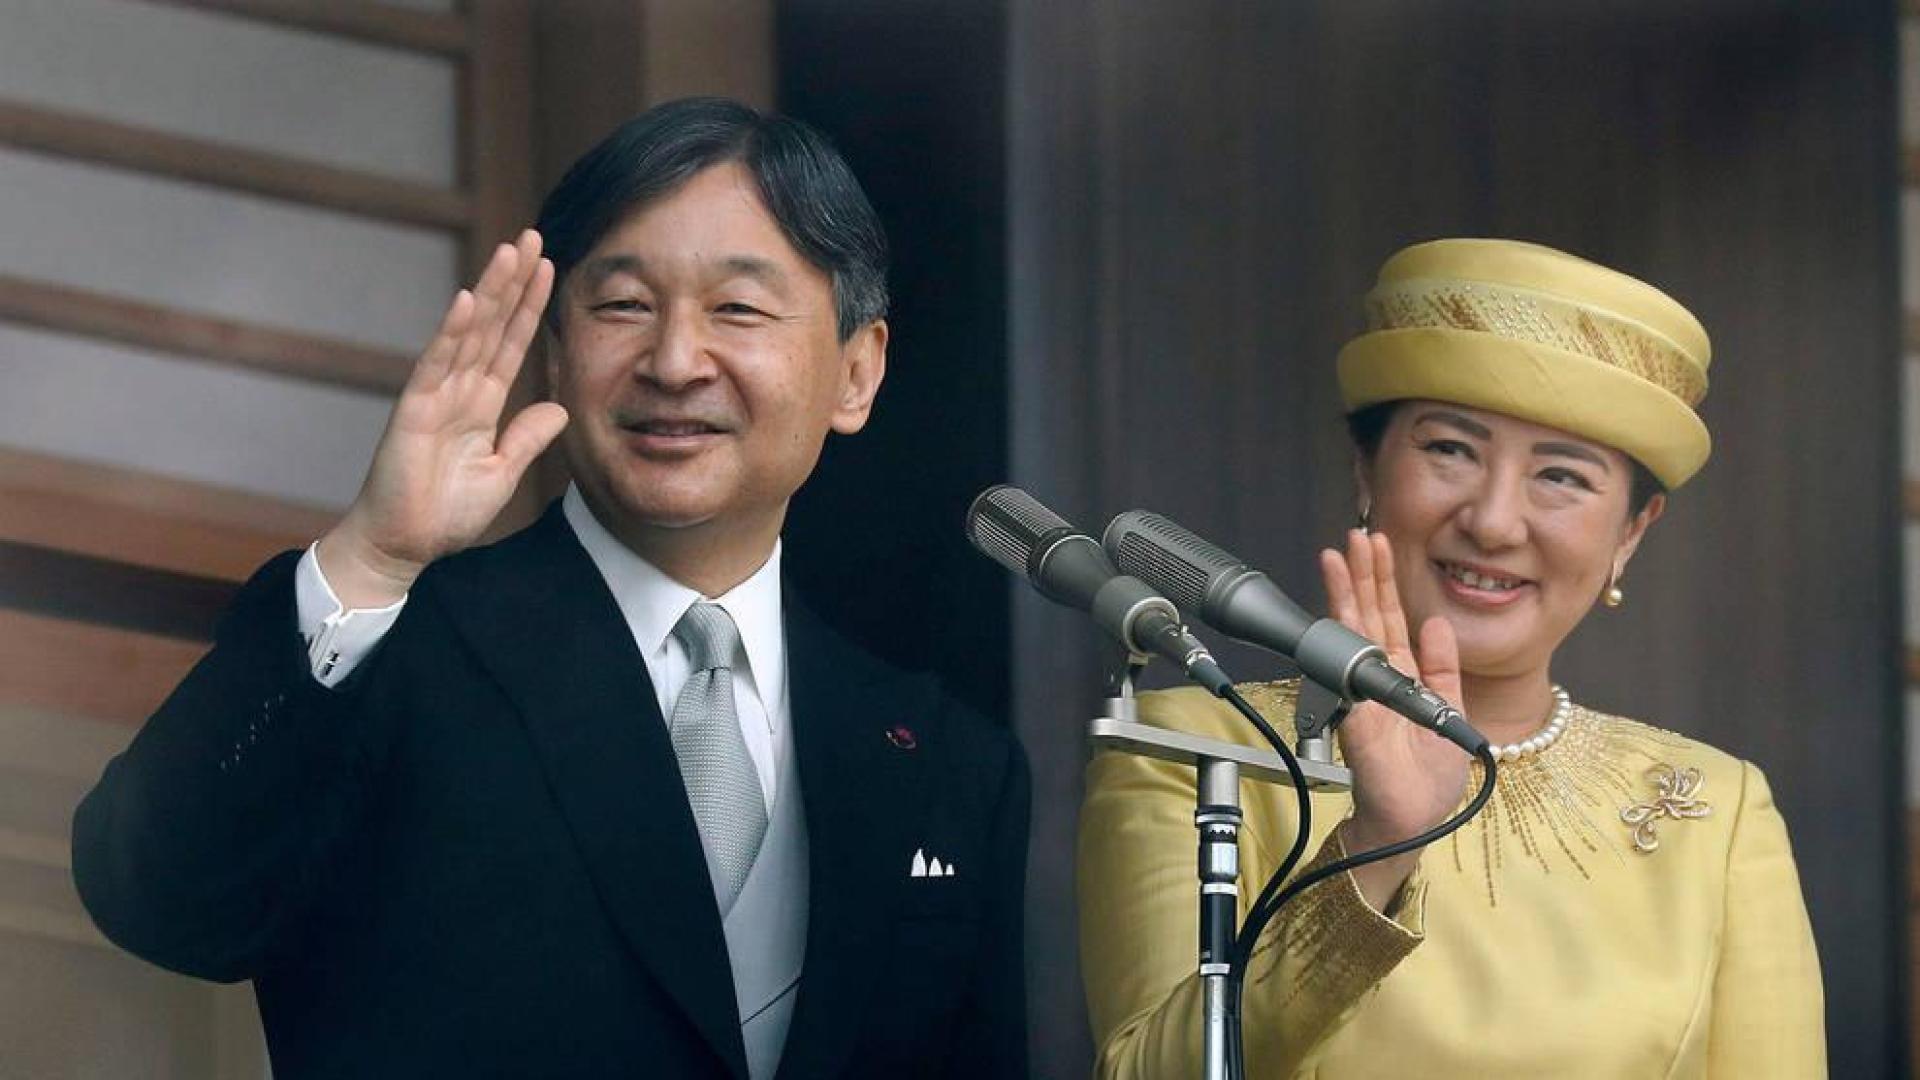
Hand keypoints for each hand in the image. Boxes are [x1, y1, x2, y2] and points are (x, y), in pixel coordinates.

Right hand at [317, 230, 565, 607]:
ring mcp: (435, 395)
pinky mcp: (414, 411)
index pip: (513, 344)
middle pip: (492, 325)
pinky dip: (451, 333)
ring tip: (509, 252)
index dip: (530, 307)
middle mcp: (459, 390)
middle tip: (533, 237)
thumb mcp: (503, 472)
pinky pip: (436, 365)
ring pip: (468, 333)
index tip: (550, 269)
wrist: (405, 545)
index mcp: (481, 403)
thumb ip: (528, 438)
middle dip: (513, 282)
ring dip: (489, 292)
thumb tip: (558, 407)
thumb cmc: (446, 513)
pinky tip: (467, 301)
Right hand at [1319, 529, 1471, 910]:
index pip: (1389, 619)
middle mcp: (1377, 679)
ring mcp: (1363, 694)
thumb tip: (1436, 623)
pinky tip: (1341, 610)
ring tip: (1340, 556)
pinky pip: (1350, 677)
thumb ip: (1443, 669)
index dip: (1383, 583)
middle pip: (1367, 616)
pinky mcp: (1358, 716)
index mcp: (1402, 677)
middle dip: (1361, 575)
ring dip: (1346, 595)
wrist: (1411, 820)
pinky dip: (1344, 644)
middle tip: (1355, 536)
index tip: (1379, 548)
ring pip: (1353, 635)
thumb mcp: (1450, 714)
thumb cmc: (1428, 780)